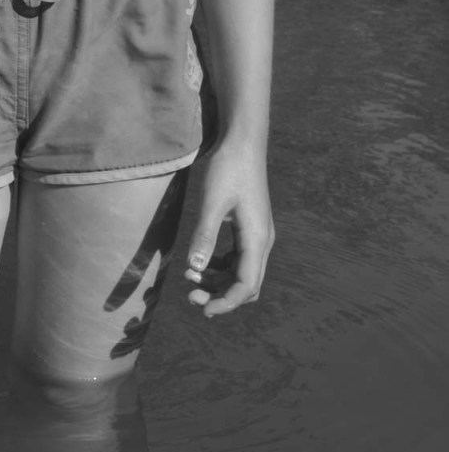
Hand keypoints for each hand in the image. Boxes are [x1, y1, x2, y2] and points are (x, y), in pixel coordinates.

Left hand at [184, 141, 272, 316]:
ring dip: (218, 281)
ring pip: (241, 273)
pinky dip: (220, 267)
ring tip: (190, 278)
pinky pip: (237, 259)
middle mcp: (261, 241)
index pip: (246, 285)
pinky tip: (200, 263)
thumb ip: (205, 235)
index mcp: (257, 239)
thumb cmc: (228, 168)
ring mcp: (257, 235)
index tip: (203, 309)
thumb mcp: (212, 202)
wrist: (243, 143)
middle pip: (246, 284)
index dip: (226, 302)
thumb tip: (196, 269)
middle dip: (220, 295)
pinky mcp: (248, 227)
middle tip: (190, 293)